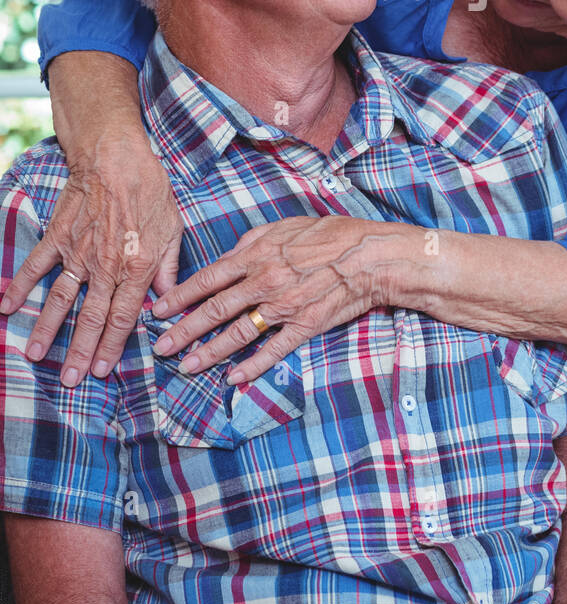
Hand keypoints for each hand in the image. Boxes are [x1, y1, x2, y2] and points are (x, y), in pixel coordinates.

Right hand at [0, 134, 182, 385]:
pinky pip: (36, 266)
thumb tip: (167, 302)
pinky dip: (19, 286)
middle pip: (91, 317)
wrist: (116, 155)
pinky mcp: (58, 237)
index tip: (101, 370)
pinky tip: (6, 307)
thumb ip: (169, 268)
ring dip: (47, 329)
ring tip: (34, 355)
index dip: (111, 346)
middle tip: (68, 381)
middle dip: (79, 352)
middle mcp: (106, 266)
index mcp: (138, 267)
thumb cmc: (150, 189)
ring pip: (60, 300)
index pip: (124, 317)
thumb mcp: (173, 228)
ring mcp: (78, 252)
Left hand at [150, 214, 417, 384]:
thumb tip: (229, 255)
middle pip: (215, 310)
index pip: (208, 278)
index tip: (159, 310)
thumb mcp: (286, 225)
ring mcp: (284, 307)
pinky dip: (253, 365)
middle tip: (160, 348)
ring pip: (238, 333)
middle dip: (183, 330)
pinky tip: (234, 378)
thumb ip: (253, 240)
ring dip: (209, 352)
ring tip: (186, 367)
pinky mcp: (305, 326)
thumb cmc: (331, 235)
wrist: (371, 256)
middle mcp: (265, 282)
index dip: (180, 296)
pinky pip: (274, 349)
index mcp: (258, 255)